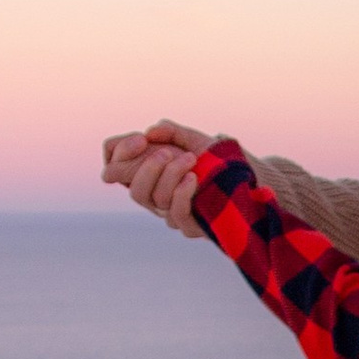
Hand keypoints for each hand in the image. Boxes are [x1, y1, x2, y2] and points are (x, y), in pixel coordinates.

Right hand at [102, 117, 217, 239]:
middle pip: (134, 191)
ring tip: (190, 159)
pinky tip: (193, 178)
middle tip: (167, 153)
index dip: (121, 153)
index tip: (141, 139)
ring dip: (171, 175)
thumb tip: (150, 132)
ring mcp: (170, 213)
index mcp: (146, 175)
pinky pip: (176, 214)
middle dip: (147, 168)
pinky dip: (182, 194)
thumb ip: (170, 132)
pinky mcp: (189, 225)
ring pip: (156, 199)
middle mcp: (154, 197)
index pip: (113, 168)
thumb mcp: (191, 139)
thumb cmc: (214, 159)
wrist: (244, 176)